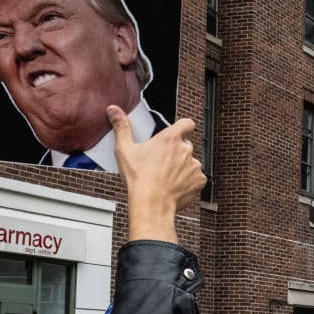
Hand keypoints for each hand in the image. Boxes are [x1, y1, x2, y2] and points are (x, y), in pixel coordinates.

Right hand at [109, 105, 204, 241]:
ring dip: (182, 167)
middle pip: (185, 145)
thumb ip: (122, 127)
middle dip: (176, 152)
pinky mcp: (199, 180)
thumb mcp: (125, 149)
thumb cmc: (139, 178)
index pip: (187, 123)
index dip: (184, 127)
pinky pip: (196, 178)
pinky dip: (188, 182)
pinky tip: (174, 186)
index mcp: (170, 139)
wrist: (152, 203)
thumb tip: (114, 110)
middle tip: (161, 162)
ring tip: (166, 177)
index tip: (178, 132)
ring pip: (190, 163)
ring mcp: (194, 165)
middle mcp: (186, 150)